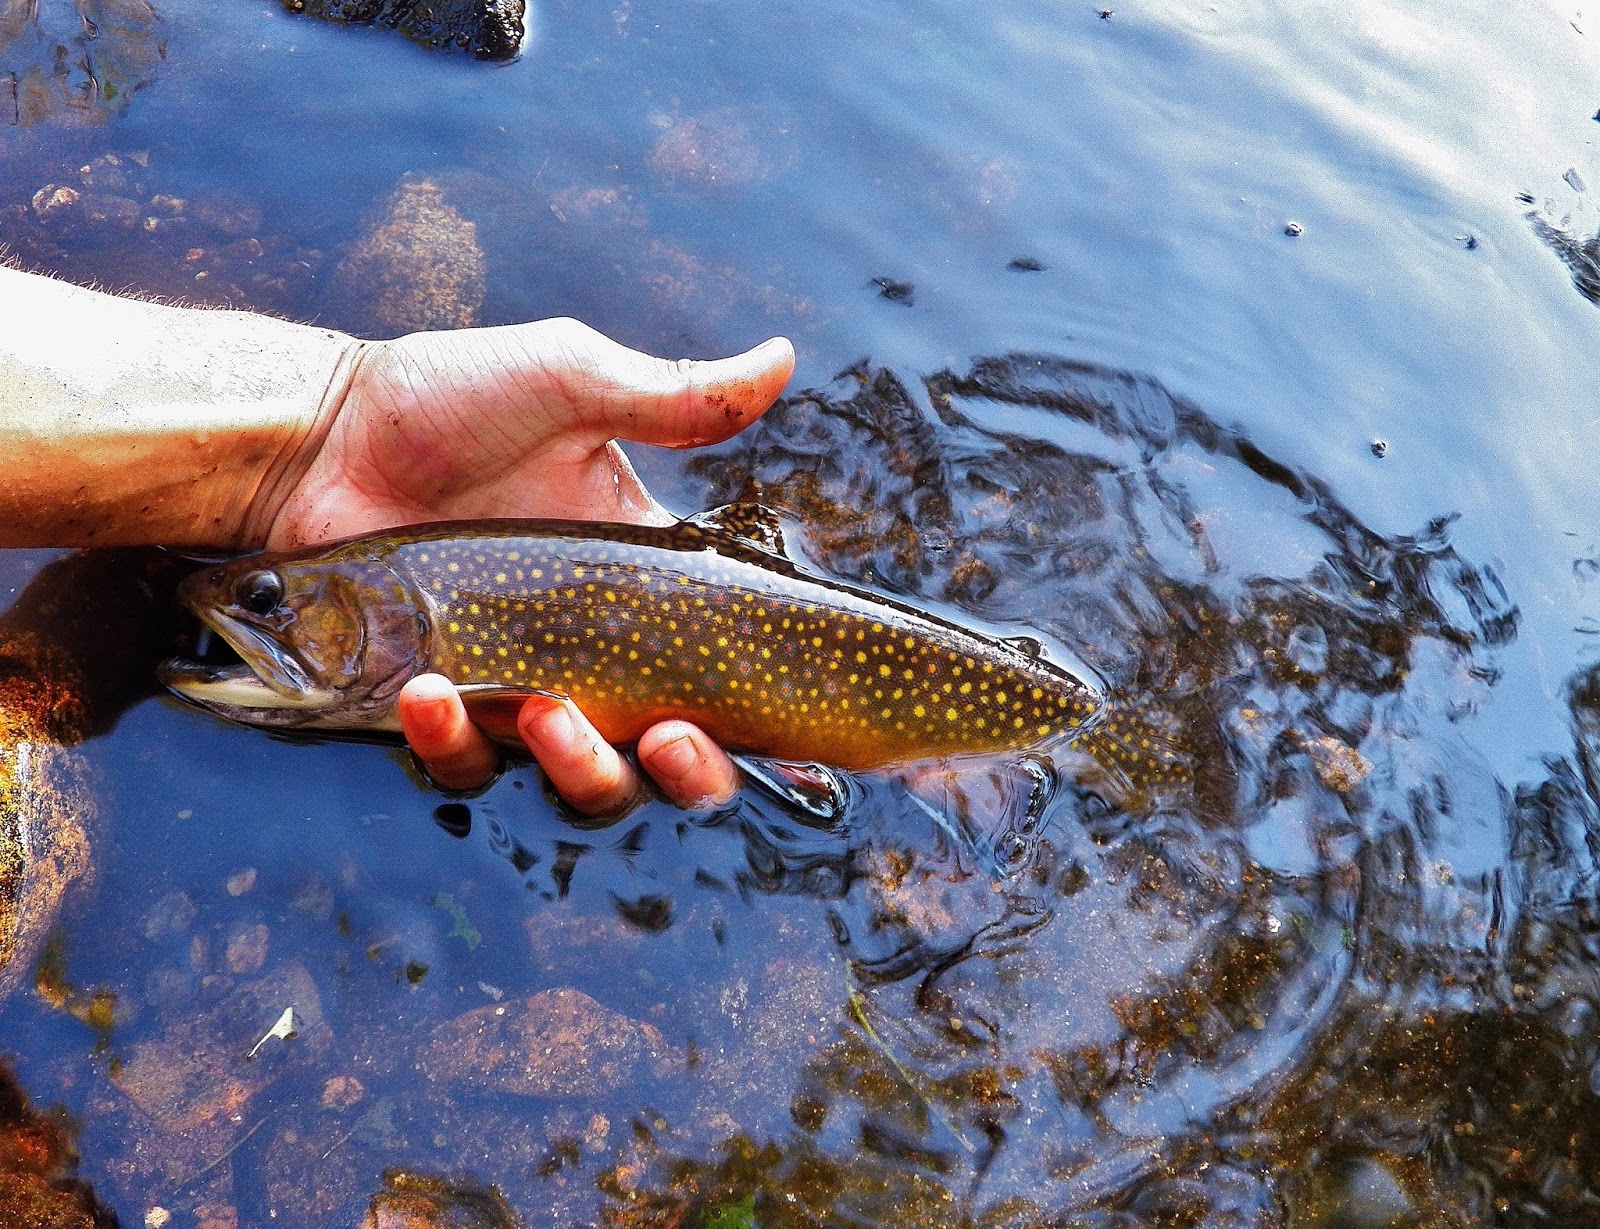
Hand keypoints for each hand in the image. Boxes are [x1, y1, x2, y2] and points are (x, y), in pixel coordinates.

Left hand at [265, 318, 791, 812]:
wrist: (320, 433)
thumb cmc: (447, 399)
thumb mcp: (571, 381)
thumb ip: (677, 395)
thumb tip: (786, 356)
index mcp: (637, 584)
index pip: (723, 670)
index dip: (761, 717)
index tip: (789, 736)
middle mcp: (589, 652)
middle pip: (669, 754)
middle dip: (689, 772)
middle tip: (670, 739)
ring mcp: (513, 688)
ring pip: (581, 780)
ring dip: (582, 769)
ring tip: (547, 716)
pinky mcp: (436, 709)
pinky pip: (464, 761)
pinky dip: (452, 744)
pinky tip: (431, 694)